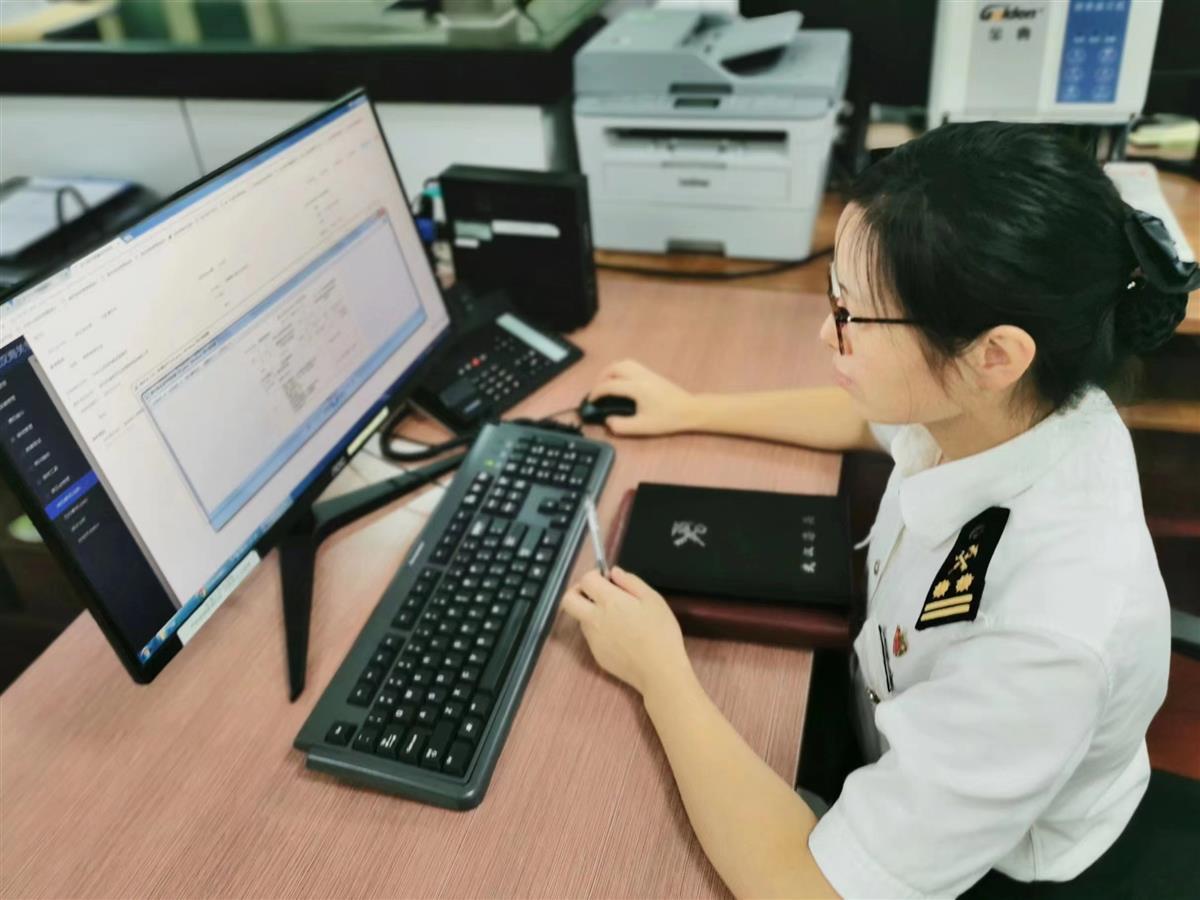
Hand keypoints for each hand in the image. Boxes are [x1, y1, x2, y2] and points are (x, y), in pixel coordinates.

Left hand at [560, 567, 692, 699]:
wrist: (660, 671)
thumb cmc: (661, 632)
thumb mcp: (653, 599)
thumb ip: (631, 582)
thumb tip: (613, 572)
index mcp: (609, 601)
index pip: (586, 580)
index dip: (594, 575)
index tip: (606, 579)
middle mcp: (594, 619)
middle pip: (568, 600)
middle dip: (577, 592)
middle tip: (595, 594)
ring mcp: (593, 639)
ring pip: (580, 618)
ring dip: (590, 612)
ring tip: (615, 618)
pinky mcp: (596, 655)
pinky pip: (591, 636)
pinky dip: (599, 630)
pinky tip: (620, 636)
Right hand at [587, 359, 700, 436]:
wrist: (689, 410)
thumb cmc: (667, 419)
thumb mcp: (643, 427)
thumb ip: (621, 426)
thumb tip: (608, 421)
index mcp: (636, 388)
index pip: (609, 385)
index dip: (596, 393)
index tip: (591, 401)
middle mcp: (640, 375)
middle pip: (614, 368)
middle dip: (601, 378)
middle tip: (597, 391)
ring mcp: (647, 372)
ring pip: (623, 363)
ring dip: (610, 371)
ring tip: (606, 384)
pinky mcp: (651, 373)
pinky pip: (631, 365)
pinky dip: (620, 370)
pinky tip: (620, 382)